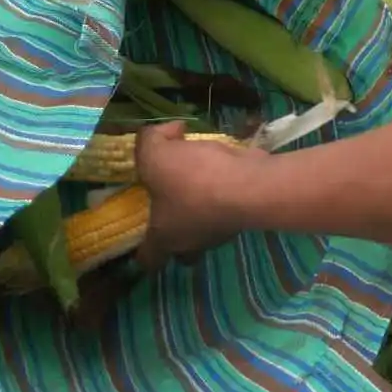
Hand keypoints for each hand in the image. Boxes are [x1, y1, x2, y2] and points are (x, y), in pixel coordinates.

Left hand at [135, 122, 267, 270]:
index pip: (148, 259)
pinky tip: (223, 164)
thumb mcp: (156, 154)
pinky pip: (226, 206)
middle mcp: (192, 242)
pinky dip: (223, 190)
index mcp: (164, 237)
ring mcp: (220, 231)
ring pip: (205, 227)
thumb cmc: (193, 180)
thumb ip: (149, 141)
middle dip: (178, 233)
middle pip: (181, 249)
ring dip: (202, 207)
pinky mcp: (242, 214)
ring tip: (200, 172)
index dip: (143, 251)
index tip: (143, 235)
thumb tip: (167, 133)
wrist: (248, 184)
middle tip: (174, 204)